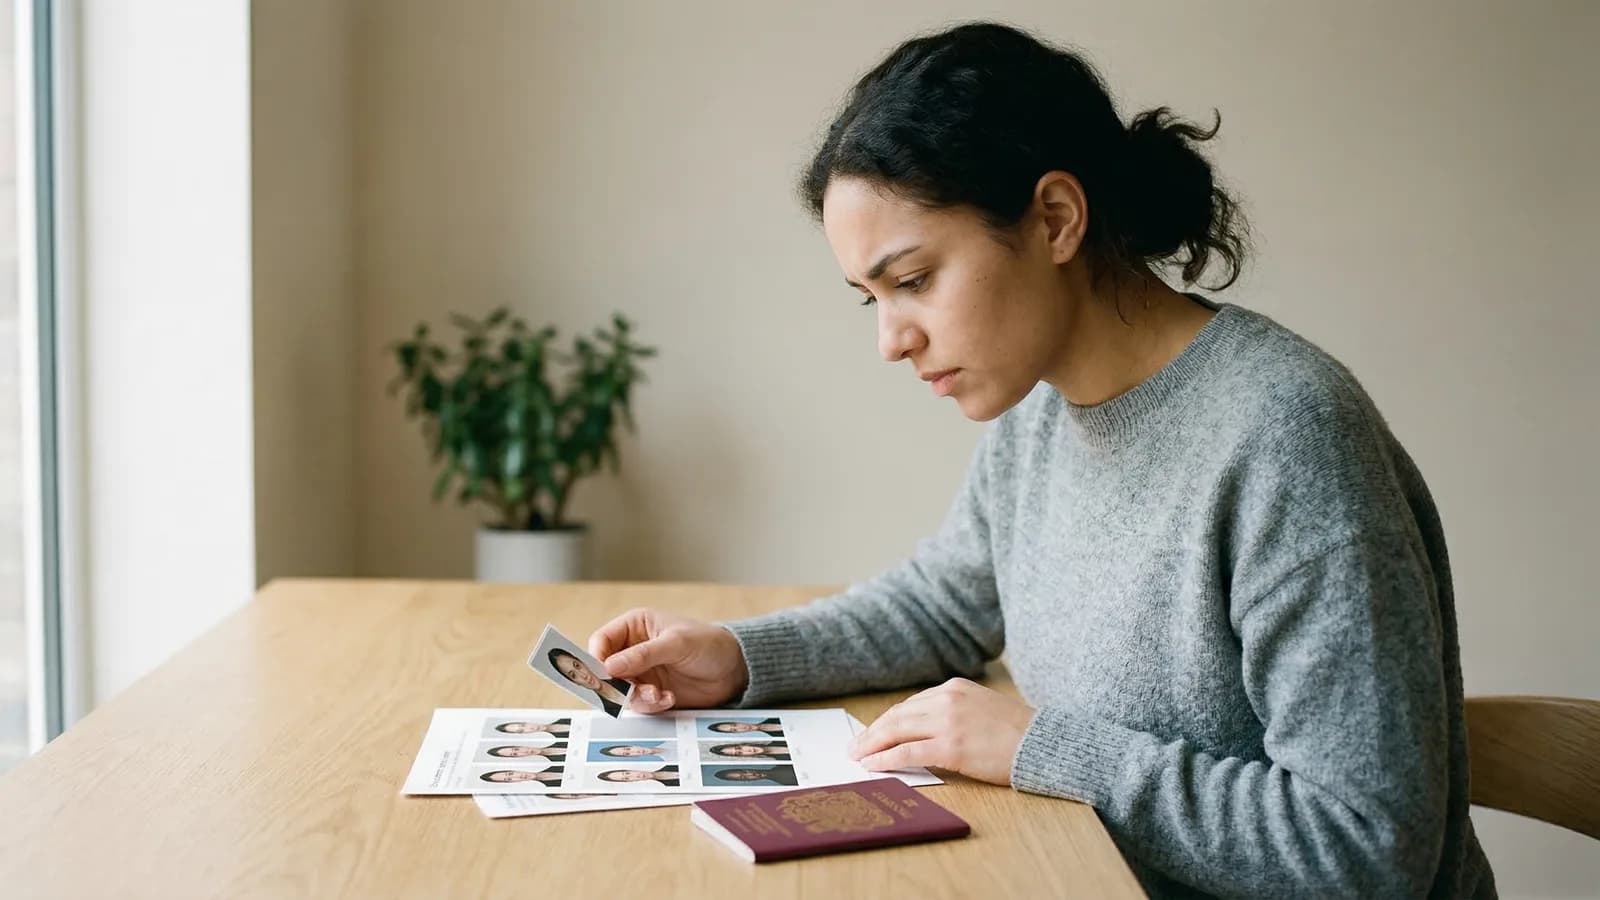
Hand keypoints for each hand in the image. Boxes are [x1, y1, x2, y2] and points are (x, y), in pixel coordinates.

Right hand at [588, 608, 749, 712]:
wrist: (733, 669)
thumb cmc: (707, 644)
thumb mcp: (675, 644)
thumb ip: (642, 655)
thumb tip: (609, 666)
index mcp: (634, 627)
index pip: (601, 641)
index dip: (596, 657)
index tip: (603, 673)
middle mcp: (633, 650)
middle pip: (605, 670)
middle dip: (615, 683)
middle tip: (628, 691)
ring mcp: (641, 673)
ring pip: (619, 691)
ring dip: (636, 696)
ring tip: (658, 694)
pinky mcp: (652, 693)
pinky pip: (638, 704)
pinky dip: (651, 705)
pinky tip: (669, 698)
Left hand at [847, 677, 1034, 784]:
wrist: (1044, 743)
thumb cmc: (1018, 732)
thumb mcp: (982, 707)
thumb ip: (953, 711)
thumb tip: (922, 732)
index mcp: (954, 687)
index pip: (911, 705)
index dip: (888, 721)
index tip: (874, 731)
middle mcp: (947, 699)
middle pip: (898, 715)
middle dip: (872, 732)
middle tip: (855, 745)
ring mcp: (948, 722)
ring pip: (897, 731)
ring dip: (872, 744)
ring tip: (857, 756)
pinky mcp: (952, 747)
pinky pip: (908, 753)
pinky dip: (886, 759)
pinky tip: (873, 765)